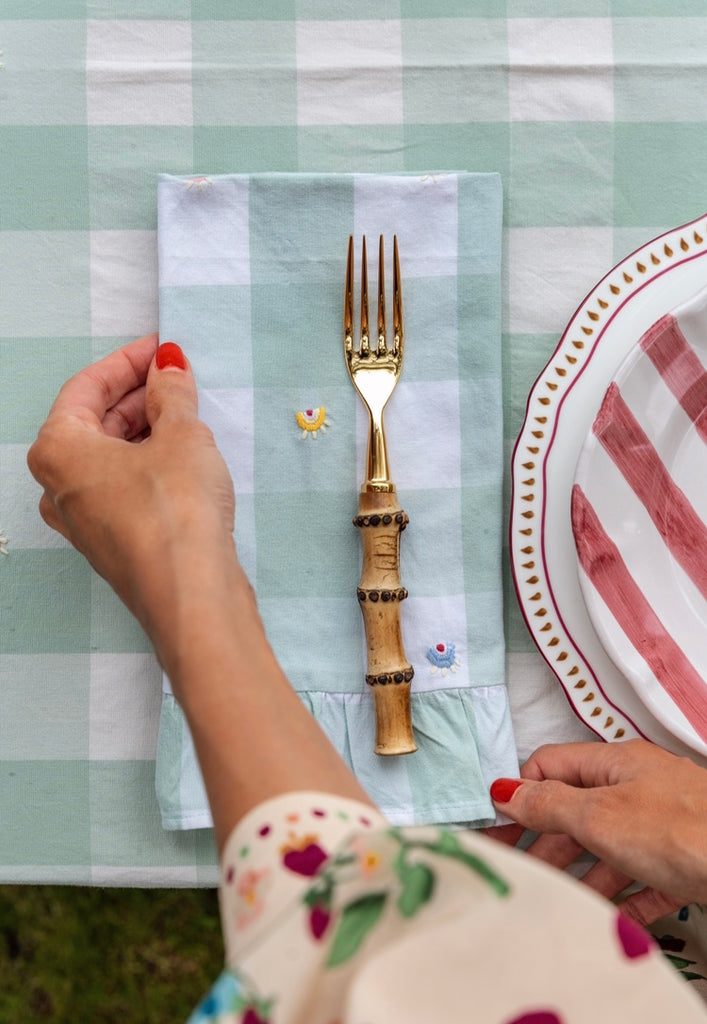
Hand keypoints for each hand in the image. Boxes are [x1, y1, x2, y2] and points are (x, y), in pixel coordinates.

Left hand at [27, 335, 238, 670]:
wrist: (189, 593)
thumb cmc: (174, 510)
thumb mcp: (181, 435)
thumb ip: (172, 394)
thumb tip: (168, 367)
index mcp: (57, 450)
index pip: (85, 388)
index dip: (126, 363)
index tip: (159, 348)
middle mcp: (58, 486)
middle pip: (93, 424)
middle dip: (136, 396)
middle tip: (177, 378)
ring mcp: (82, 521)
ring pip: (109, 458)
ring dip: (144, 430)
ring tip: (186, 415)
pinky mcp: (111, 544)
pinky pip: (122, 487)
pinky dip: (148, 463)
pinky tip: (183, 457)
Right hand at [488, 739, 706, 924]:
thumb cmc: (682, 830)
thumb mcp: (598, 814)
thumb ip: (547, 803)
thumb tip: (506, 790)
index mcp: (614, 763)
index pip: (550, 765)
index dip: (520, 792)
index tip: (494, 824)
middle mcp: (637, 787)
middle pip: (575, 809)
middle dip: (545, 840)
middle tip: (518, 869)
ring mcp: (661, 824)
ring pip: (606, 846)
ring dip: (581, 873)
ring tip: (560, 900)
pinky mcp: (683, 863)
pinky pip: (641, 879)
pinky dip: (621, 898)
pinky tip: (610, 918)